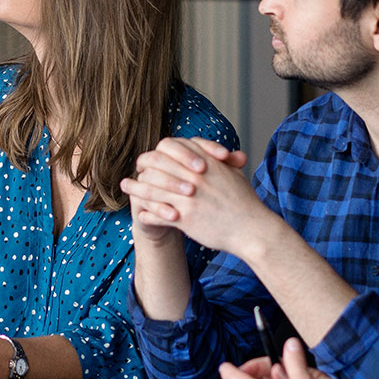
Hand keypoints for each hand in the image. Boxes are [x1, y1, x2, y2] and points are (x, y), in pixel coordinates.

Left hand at [121, 137, 271, 252]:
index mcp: (204, 161)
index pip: (168, 149)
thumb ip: (216, 160)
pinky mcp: (185, 219)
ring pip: (151, 190)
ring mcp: (187, 198)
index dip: (156, 154)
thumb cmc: (244, 201)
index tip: (149, 160)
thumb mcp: (232, 172)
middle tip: (130, 173)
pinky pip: (157, 214)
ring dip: (135, 189)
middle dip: (140, 169)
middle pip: (154, 166)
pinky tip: (140, 214)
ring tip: (125, 188)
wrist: (252, 229)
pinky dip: (147, 214)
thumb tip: (204, 152)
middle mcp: (193, 177)